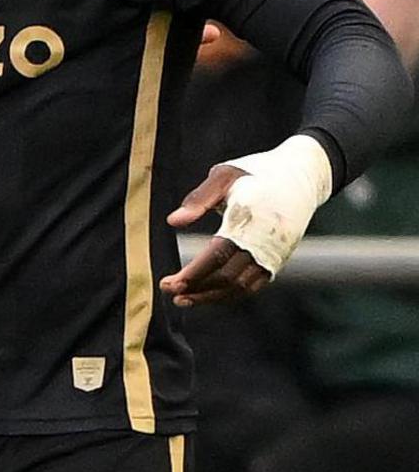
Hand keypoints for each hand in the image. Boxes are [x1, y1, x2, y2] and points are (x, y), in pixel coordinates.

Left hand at [162, 135, 332, 305]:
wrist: (302, 174)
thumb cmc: (256, 171)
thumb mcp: (225, 174)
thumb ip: (199, 198)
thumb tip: (173, 222)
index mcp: (248, 219)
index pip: (218, 255)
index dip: (194, 273)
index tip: (170, 283)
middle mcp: (264, 241)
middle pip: (229, 277)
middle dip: (197, 288)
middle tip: (169, 291)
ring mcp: (275, 252)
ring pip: (242, 286)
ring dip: (212, 296)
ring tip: (184, 299)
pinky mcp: (279, 258)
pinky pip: (254, 284)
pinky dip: (231, 293)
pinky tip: (209, 293)